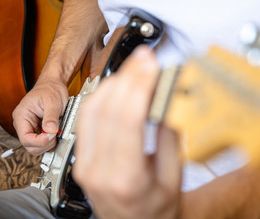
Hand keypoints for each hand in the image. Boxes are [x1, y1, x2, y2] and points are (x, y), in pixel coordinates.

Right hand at [12, 78, 68, 154]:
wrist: (53, 85)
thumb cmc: (51, 90)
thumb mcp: (53, 102)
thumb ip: (51, 117)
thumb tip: (51, 130)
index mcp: (22, 116)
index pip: (25, 138)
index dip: (40, 141)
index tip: (52, 135)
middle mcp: (23, 123)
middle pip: (30, 145)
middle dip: (45, 143)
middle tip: (56, 134)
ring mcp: (30, 127)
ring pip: (36, 146)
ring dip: (48, 143)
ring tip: (56, 131)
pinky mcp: (38, 129)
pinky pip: (42, 142)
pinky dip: (50, 140)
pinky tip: (56, 132)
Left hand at [73, 46, 181, 218]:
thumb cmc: (158, 207)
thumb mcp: (174, 177)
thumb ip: (169, 138)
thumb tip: (166, 100)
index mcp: (127, 178)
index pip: (127, 120)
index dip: (138, 85)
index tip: (150, 64)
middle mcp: (98, 170)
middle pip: (105, 109)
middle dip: (126, 76)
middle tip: (144, 58)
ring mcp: (84, 164)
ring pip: (90, 109)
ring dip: (112, 82)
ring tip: (133, 68)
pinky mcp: (81, 157)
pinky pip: (85, 117)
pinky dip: (101, 95)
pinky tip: (117, 85)